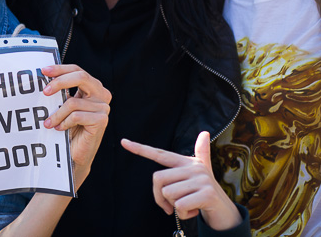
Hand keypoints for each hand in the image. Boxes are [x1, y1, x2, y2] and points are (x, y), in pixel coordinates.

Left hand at [41, 64, 110, 180]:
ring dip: (57, 114)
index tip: (44, 71)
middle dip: (59, 82)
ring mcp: (103, 107)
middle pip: (81, 77)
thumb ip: (61, 92)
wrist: (76, 154)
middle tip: (45, 92)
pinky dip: (64, 122)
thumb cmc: (69, 128)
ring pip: (73, 102)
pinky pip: (76, 116)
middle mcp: (101, 94)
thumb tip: (44, 78)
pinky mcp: (101, 120)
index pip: (77, 70)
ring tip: (49, 123)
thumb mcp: (64, 106)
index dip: (61, 69)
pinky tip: (60, 129)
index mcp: (93, 87)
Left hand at [121, 131, 241, 230]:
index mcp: (187, 162)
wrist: (225, 211)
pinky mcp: (206, 194)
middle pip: (158, 179)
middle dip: (160, 198)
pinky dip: (183, 214)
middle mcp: (194, 167)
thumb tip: (204, 133)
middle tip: (171, 207)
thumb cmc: (206, 191)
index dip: (140, 149)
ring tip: (188, 206)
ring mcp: (201, 180)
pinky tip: (194, 212)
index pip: (159, 154)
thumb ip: (200, 153)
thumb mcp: (201, 173)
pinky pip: (179, 206)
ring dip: (174, 207)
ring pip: (168, 194)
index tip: (123, 142)